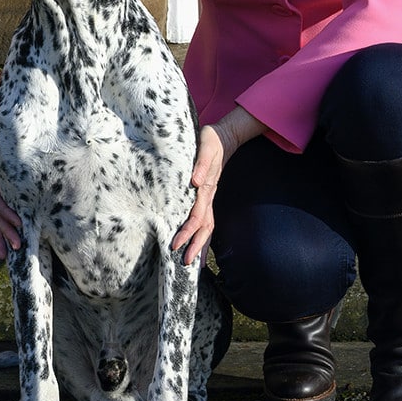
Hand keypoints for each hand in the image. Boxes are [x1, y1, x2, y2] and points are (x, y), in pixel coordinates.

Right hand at [0, 117, 21, 259]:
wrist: (10, 156)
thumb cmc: (10, 152)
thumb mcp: (4, 148)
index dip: (7, 213)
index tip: (21, 223)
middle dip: (7, 232)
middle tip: (18, 244)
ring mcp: (1, 204)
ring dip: (2, 239)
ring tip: (7, 256)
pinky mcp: (7, 210)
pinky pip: (2, 226)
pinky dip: (1, 239)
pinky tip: (3, 254)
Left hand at [171, 107, 263, 265]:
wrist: (224, 137)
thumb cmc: (211, 140)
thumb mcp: (206, 147)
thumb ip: (201, 164)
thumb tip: (194, 182)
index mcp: (206, 188)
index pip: (196, 216)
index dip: (187, 231)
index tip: (176, 244)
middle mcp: (208, 196)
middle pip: (205, 227)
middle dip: (196, 246)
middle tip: (186, 263)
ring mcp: (209, 197)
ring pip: (207, 226)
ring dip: (201, 244)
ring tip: (195, 262)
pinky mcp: (207, 195)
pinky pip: (206, 219)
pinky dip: (202, 234)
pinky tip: (198, 243)